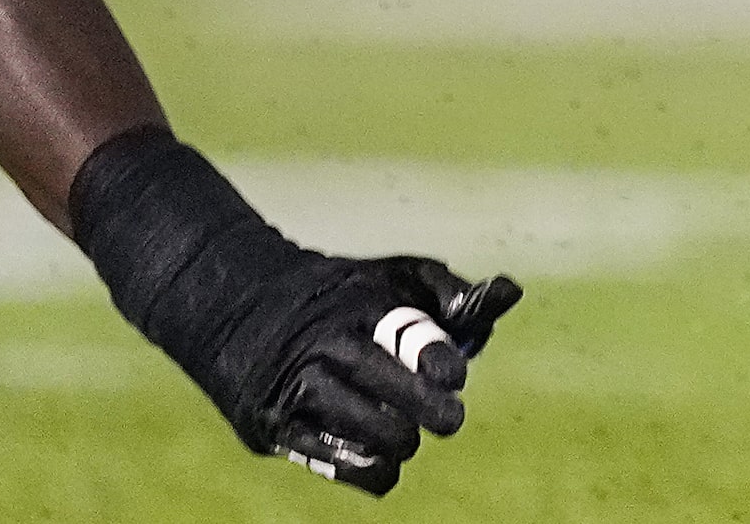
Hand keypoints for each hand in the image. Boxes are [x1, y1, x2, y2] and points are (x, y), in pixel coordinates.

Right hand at [215, 252, 523, 494]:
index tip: (453, 374)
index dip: (441, 360)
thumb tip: (510, 293)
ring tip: (407, 437)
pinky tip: (382, 462)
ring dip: (400, 441)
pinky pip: (334, 463)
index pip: (411, 334)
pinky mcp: (273, 426)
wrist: (239, 306)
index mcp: (361, 302)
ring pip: (367, 432)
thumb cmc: (342, 296)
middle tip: (450, 418)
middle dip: (432, 410)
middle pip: (390, 387)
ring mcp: (296, 386)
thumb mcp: (395, 278)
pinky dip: (369, 470)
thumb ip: (453, 293)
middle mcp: (327, 343)